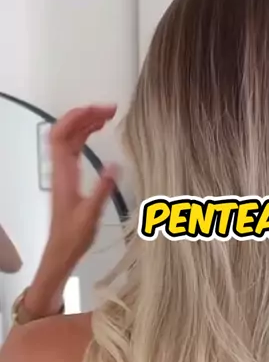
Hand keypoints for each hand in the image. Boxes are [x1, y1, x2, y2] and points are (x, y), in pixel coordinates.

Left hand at [22, 106, 118, 318]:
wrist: (61, 251)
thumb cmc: (73, 236)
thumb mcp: (91, 215)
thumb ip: (103, 189)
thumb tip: (116, 165)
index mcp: (64, 173)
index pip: (63, 134)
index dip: (79, 117)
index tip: (101, 110)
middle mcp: (61, 168)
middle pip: (66, 130)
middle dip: (86, 114)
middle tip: (110, 110)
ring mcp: (64, 171)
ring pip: (70, 137)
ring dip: (86, 122)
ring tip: (108, 116)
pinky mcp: (70, 176)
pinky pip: (75, 147)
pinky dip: (86, 134)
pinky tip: (99, 133)